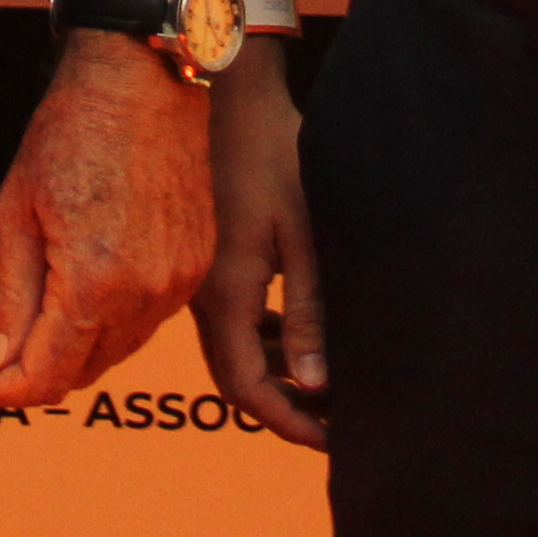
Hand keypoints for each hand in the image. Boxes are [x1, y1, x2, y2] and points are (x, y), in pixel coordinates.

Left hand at [0, 34, 212, 407]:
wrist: (142, 77)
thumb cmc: (70, 132)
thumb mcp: (17, 212)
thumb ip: (13, 297)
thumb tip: (2, 360)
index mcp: (93, 283)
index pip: (48, 377)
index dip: (7, 391)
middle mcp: (146, 292)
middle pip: (86, 372)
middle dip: (40, 370)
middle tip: (5, 349)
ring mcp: (180, 280)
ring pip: (121, 348)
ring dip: (80, 346)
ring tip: (46, 309)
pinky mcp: (199, 261)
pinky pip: (152, 316)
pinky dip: (117, 317)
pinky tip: (91, 283)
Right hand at [190, 38, 326, 445]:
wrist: (225, 94)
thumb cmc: (270, 155)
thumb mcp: (303, 234)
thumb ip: (309, 311)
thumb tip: (317, 384)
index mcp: (225, 296)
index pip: (250, 390)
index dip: (290, 424)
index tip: (334, 441)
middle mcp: (203, 297)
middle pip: (238, 380)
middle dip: (286, 409)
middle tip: (337, 425)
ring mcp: (200, 280)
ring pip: (235, 353)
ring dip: (276, 377)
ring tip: (326, 388)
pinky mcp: (208, 261)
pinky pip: (233, 322)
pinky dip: (265, 342)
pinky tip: (298, 335)